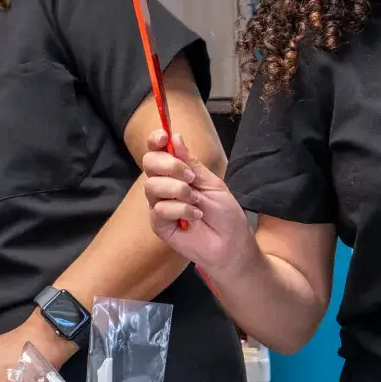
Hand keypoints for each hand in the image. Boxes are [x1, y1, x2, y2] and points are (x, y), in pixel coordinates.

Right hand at [142, 130, 256, 273]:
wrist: (231, 244)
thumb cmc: (225, 214)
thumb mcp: (211, 182)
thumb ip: (190, 162)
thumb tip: (175, 137)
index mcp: (176, 173)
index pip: (157, 152)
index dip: (155, 141)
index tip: (163, 137)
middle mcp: (164, 186)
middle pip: (148, 164)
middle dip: (170, 166)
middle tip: (190, 178)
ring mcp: (159, 205)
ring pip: (152, 186)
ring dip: (178, 191)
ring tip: (197, 201)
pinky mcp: (158, 224)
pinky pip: (159, 209)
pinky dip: (180, 209)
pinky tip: (194, 216)